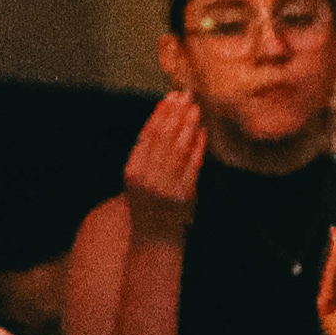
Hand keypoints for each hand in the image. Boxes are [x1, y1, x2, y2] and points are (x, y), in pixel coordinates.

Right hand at [124, 92, 206, 240]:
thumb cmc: (147, 204)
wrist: (154, 238)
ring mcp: (164, 187)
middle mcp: (146, 177)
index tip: (170, 97)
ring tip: (195, 109)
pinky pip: (192, 166)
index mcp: (132, 169)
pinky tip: (203, 133)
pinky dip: (198, 148)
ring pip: (178, 149)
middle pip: (162, 138)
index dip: (160, 114)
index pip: (147, 135)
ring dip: (188, 126)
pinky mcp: (183, 195)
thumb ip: (148, 153)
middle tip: (186, 96)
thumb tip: (165, 119)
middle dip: (175, 114)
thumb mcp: (139, 177)